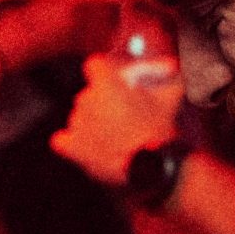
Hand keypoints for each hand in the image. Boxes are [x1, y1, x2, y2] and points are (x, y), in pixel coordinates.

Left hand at [51, 56, 184, 187]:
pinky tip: (88, 147)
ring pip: (79, 117)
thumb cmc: (160, 130)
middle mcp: (86, 100)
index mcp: (107, 83)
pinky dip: (73, 143)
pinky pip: (62, 140)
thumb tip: (171, 67)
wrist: (150, 168)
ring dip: (93, 123)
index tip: (117, 83)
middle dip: (104, 102)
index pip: (94, 65)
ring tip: (115, 138)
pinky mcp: (73, 148)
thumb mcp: (170, 98)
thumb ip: (169, 77)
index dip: (105, 73)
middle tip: (125, 115)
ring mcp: (77, 124)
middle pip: (89, 94)